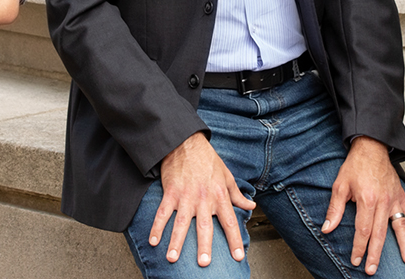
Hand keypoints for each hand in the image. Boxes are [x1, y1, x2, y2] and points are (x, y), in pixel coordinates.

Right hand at [151, 132, 254, 266]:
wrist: (185, 142)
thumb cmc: (207, 159)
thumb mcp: (227, 175)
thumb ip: (237, 194)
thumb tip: (251, 205)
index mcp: (220, 195)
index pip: (230, 222)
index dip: (235, 240)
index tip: (238, 257)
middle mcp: (204, 198)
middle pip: (205, 226)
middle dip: (204, 246)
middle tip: (204, 263)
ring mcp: (186, 196)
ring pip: (181, 223)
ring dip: (176, 242)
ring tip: (172, 258)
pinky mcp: (171, 192)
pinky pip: (163, 213)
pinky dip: (157, 227)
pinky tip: (153, 240)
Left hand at [321, 136, 404, 275]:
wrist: (371, 148)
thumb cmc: (355, 166)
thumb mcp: (340, 185)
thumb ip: (334, 209)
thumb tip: (327, 228)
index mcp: (367, 199)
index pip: (363, 230)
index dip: (359, 247)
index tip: (356, 260)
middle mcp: (383, 202)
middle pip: (380, 233)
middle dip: (376, 254)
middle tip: (372, 269)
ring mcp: (394, 200)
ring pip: (400, 227)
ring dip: (404, 245)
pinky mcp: (401, 197)